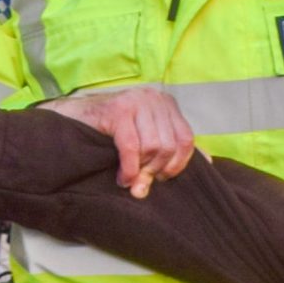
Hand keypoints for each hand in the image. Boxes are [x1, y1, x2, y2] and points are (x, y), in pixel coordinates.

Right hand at [43, 87, 196, 196]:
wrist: (74, 118)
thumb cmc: (113, 130)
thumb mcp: (149, 135)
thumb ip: (175, 146)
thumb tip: (209, 162)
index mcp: (167, 104)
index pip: (186, 139)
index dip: (177, 165)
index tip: (161, 178)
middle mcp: (155, 98)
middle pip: (169, 145)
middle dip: (156, 170)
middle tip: (142, 183)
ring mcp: (137, 101)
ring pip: (153, 147)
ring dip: (141, 170)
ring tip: (130, 180)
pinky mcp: (118, 110)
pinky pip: (132, 146)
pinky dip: (130, 167)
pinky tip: (124, 177)